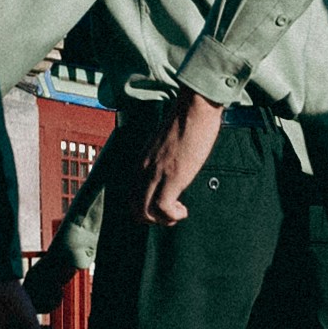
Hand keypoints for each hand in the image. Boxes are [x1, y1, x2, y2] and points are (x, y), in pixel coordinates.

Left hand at [137, 93, 224, 228]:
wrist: (195, 108)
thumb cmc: (186, 122)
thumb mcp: (166, 145)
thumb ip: (162, 160)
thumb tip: (171, 171)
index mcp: (141, 161)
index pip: (132, 194)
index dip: (146, 207)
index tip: (165, 205)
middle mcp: (144, 169)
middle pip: (134, 207)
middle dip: (152, 219)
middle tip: (171, 214)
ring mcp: (156, 173)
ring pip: (145, 212)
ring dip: (162, 220)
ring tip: (178, 213)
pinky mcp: (172, 176)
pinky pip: (163, 208)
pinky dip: (172, 215)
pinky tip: (183, 210)